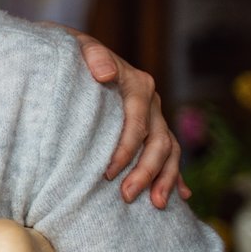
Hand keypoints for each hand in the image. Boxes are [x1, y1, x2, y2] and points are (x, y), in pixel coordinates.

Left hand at [64, 27, 189, 208]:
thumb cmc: (70, 52)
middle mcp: (151, 101)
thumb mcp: (77, 46)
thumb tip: (106, 74)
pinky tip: (180, 196)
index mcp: (137, 84)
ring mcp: (155, 115)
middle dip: (146, 172)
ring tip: (156, 205)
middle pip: (158, 141)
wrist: (72, 51)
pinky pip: (170, 153)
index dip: (125, 150)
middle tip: (126, 196)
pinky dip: (175, 174)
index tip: (108, 173)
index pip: (137, 124)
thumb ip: (93, 55)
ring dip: (165, 178)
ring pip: (169, 150)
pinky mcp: (152, 127)